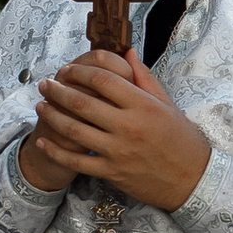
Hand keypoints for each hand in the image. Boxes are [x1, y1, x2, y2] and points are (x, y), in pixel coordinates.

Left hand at [21, 48, 210, 209]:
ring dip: (52, 115)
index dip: (80, 72)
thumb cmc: (181, 139)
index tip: (68, 69)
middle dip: (58, 90)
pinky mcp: (112, 172)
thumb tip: (127, 53)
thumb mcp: (167, 104)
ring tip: (41, 105)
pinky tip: (44, 142)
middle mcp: (128, 126)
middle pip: (83, 103)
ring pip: (74, 130)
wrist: (192, 179)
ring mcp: (118, 151)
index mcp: (143, 105)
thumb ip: (144, 78)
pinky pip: (77, 161)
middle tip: (45, 83)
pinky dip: (57, 151)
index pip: (103, 80)